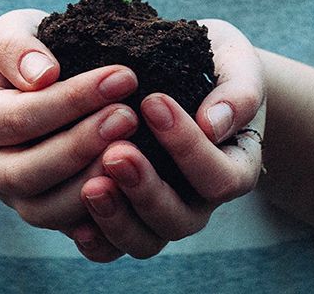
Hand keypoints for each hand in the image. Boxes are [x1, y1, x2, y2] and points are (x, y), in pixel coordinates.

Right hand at [0, 9, 140, 235]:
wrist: (18, 88)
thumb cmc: (21, 55)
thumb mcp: (10, 32)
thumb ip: (17, 47)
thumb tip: (43, 74)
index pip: (20, 117)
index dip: (72, 100)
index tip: (123, 76)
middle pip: (28, 172)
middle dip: (83, 145)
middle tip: (130, 115)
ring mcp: (11, 198)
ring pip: (46, 210)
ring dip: (93, 182)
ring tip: (136, 150)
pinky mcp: (43, 214)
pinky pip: (69, 229)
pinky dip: (101, 216)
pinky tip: (134, 187)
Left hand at [75, 19, 265, 261]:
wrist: (191, 73)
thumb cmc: (218, 64)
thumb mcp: (238, 65)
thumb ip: (237, 92)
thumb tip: (213, 124)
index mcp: (235, 167)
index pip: (219, 177)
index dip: (187, 147)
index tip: (152, 101)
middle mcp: (200, 201)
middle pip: (179, 219)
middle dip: (146, 188)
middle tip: (116, 151)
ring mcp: (162, 214)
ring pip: (145, 241)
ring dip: (117, 217)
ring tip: (91, 184)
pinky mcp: (127, 217)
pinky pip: (112, 248)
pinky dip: (96, 240)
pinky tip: (75, 221)